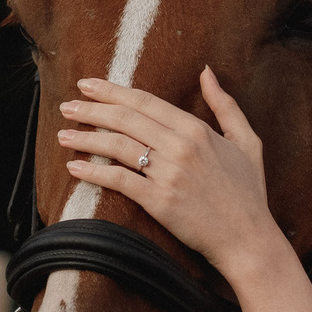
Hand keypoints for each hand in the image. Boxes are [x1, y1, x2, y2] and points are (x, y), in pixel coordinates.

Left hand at [57, 70, 283, 274]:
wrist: (248, 239)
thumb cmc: (248, 192)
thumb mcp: (246, 141)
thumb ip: (225, 105)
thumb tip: (206, 72)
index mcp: (196, 129)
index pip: (145, 101)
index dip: (112, 91)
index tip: (88, 85)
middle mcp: (180, 146)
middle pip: (125, 119)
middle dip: (91, 109)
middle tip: (67, 106)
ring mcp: (168, 174)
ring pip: (117, 146)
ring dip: (85, 138)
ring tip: (63, 134)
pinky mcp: (159, 201)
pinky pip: (119, 180)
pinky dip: (94, 172)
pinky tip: (74, 166)